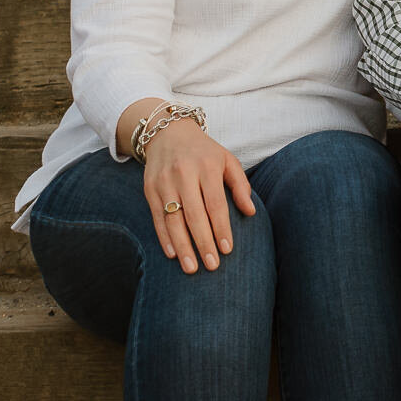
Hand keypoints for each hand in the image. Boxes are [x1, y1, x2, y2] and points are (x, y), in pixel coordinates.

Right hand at [141, 118, 255, 272]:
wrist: (167, 133)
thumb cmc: (204, 152)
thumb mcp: (227, 160)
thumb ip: (240, 185)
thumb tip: (250, 212)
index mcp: (206, 167)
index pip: (215, 203)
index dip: (221, 228)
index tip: (227, 250)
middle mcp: (184, 174)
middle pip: (194, 214)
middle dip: (203, 242)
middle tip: (212, 266)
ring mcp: (164, 182)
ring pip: (173, 219)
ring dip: (182, 246)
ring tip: (191, 267)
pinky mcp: (150, 188)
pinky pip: (157, 217)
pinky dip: (163, 237)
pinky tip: (172, 253)